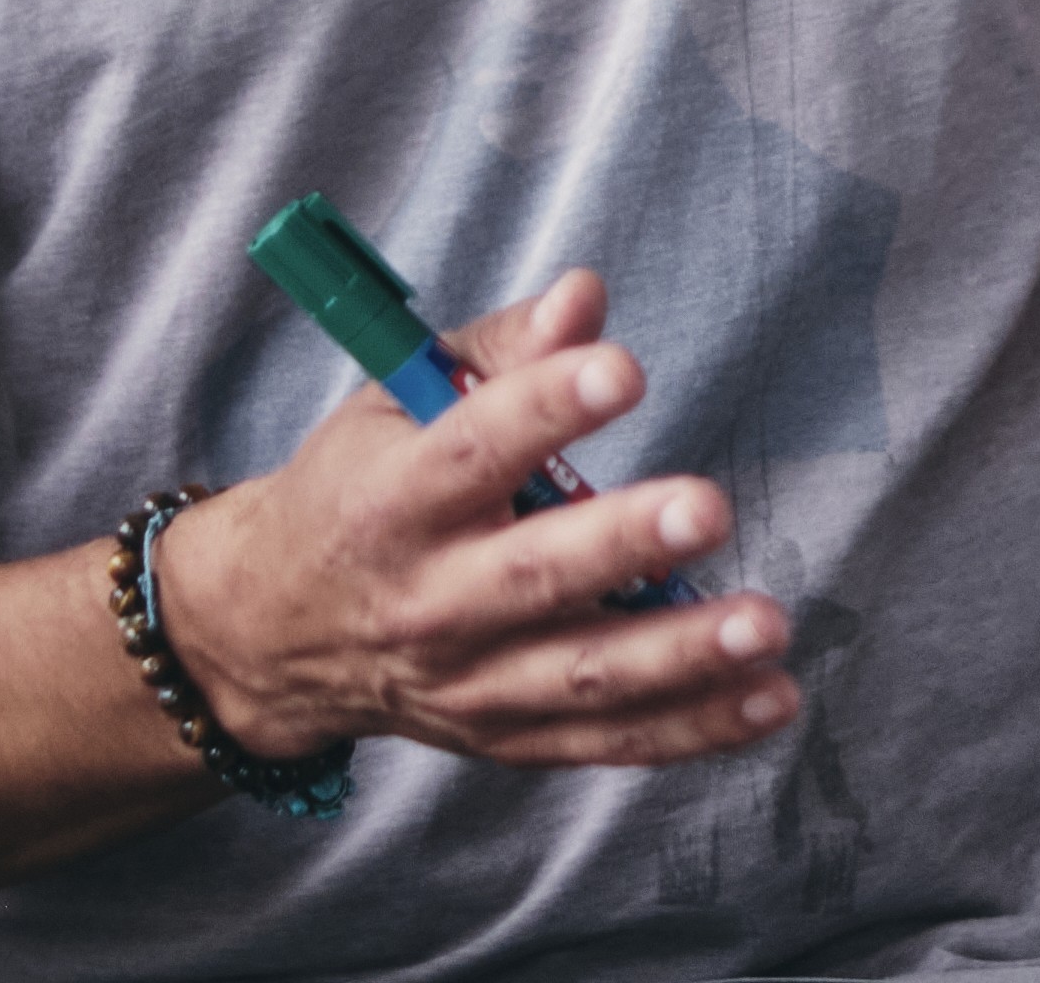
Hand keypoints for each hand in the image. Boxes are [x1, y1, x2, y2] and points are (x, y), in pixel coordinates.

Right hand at [154, 272, 797, 771]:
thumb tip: (585, 298)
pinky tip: (769, 697)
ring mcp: (467, 680)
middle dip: (624, 544)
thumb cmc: (355, 491)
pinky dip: (692, 728)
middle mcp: (428, 600)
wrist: (270, 631)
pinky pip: (606, 741)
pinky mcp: (504, 733)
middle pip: (531, 577)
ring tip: (762, 625)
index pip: (471, 452)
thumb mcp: (394, 404)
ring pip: (580, 675)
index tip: (622, 370)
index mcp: (392, 501)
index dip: (545, 407)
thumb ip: (498, 349)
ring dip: (679, 656)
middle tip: (709, 509)